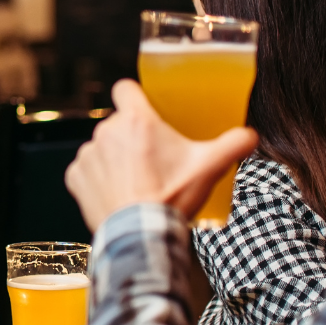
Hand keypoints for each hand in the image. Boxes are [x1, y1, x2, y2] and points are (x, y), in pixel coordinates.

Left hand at [65, 80, 258, 229]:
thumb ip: (233, 145)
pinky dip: (99, 179)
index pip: (125, 88)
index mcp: (136, 121)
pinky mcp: (75, 177)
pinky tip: (117, 193)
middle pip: (119, 124)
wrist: (140, 236)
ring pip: (104, 147)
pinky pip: (87, 170)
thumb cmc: (171, 199)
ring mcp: (88, 154)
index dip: (135, 96)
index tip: (144, 109)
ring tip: (136, 181)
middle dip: (134, 138)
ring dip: (115, 159)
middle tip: (154, 160)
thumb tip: (250, 136)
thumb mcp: (209, 168)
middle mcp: (106, 132)